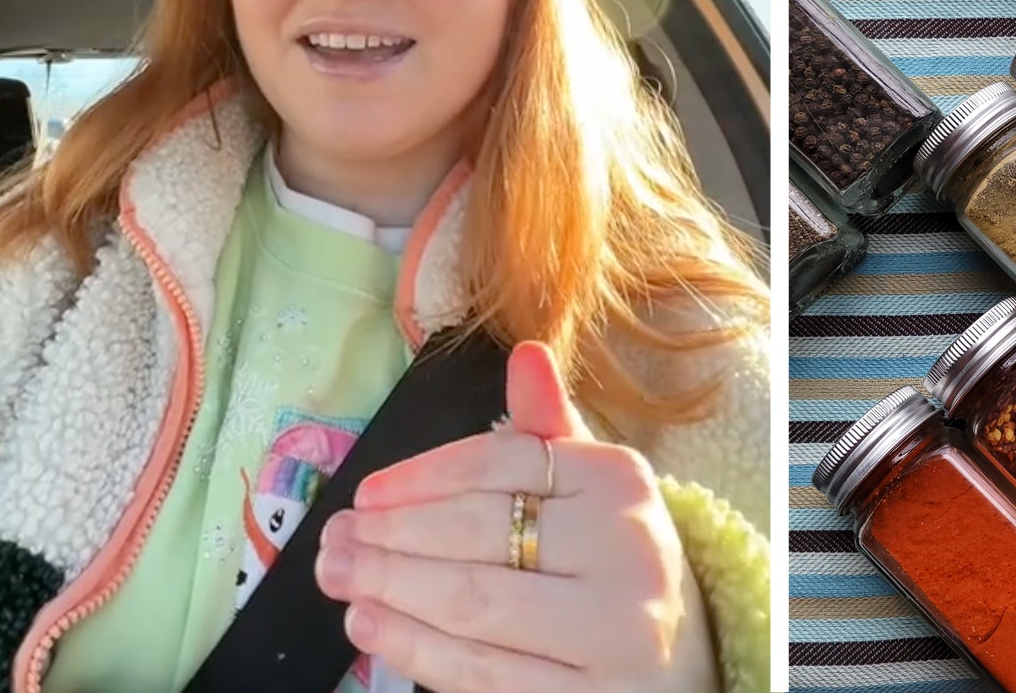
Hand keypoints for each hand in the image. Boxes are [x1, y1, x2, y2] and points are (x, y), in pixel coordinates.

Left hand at [314, 341, 714, 692]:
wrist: (681, 663)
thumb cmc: (612, 564)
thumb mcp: (592, 491)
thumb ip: (549, 432)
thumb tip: (526, 355)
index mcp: (621, 482)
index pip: (502, 463)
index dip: (421, 477)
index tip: (366, 495)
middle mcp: (628, 552)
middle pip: (478, 535)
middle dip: (390, 538)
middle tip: (334, 541)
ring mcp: (613, 632)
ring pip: (472, 604)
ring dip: (389, 588)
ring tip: (339, 577)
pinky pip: (482, 673)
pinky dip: (414, 648)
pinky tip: (372, 626)